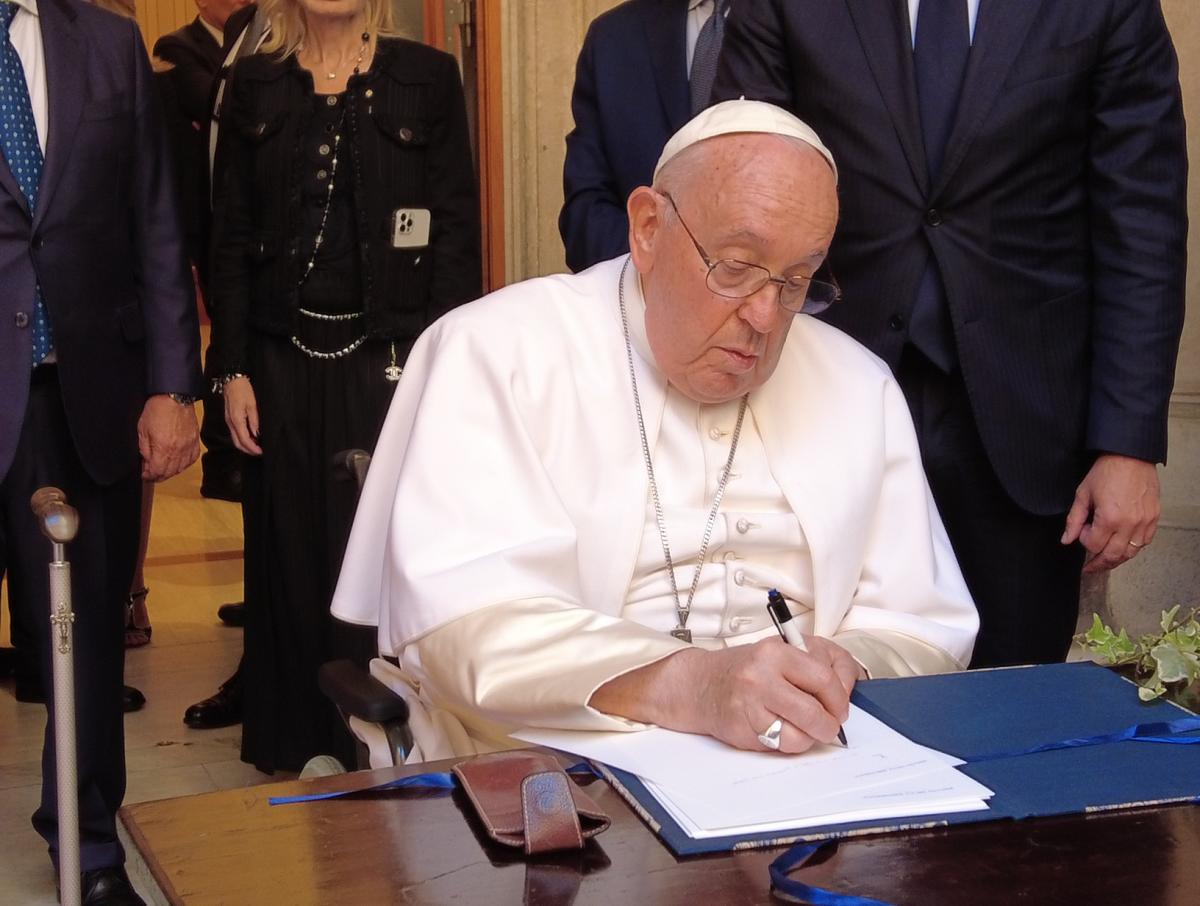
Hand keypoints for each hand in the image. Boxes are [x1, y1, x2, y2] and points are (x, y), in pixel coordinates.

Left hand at [138, 395, 199, 480]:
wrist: (174, 397)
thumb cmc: (158, 409)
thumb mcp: (143, 430)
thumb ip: (144, 449)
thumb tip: (146, 461)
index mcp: (163, 448)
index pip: (156, 471)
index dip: (149, 475)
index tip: (145, 474)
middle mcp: (178, 450)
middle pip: (169, 473)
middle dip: (159, 476)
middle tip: (152, 474)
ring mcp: (188, 446)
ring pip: (181, 468)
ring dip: (171, 472)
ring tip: (164, 469)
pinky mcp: (195, 441)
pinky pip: (192, 459)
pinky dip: (185, 464)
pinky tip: (179, 463)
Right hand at [223, 377, 262, 455]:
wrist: (232, 380)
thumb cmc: (243, 390)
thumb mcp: (252, 405)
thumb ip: (254, 421)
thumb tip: (257, 435)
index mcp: (236, 420)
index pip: (244, 440)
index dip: (253, 448)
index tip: (261, 452)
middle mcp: (230, 423)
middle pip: (237, 443)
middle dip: (248, 450)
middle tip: (260, 452)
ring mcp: (228, 421)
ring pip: (235, 439)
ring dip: (245, 445)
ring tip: (257, 445)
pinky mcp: (229, 418)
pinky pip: (235, 432)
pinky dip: (243, 438)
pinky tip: (251, 436)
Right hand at [593, 636, 860, 753]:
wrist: (700, 684)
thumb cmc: (748, 668)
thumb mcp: (781, 651)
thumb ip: (817, 664)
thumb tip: (846, 692)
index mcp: (775, 653)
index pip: (823, 679)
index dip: (840, 699)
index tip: (840, 708)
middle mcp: (760, 678)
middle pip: (813, 714)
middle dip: (829, 725)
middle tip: (829, 726)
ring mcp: (748, 707)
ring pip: (798, 738)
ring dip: (808, 738)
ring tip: (802, 728)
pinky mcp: (741, 731)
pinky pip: (778, 748)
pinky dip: (786, 743)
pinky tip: (779, 729)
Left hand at [1062, 454, 1160, 573]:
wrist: (1130, 456)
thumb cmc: (1106, 471)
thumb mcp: (1083, 494)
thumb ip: (1074, 520)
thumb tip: (1066, 540)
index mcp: (1110, 518)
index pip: (1094, 545)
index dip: (1085, 541)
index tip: (1083, 532)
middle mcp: (1130, 523)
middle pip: (1114, 555)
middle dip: (1099, 563)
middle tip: (1090, 568)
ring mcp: (1144, 522)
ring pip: (1131, 552)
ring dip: (1117, 559)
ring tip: (1105, 560)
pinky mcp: (1154, 517)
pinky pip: (1145, 542)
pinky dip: (1133, 547)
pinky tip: (1123, 545)